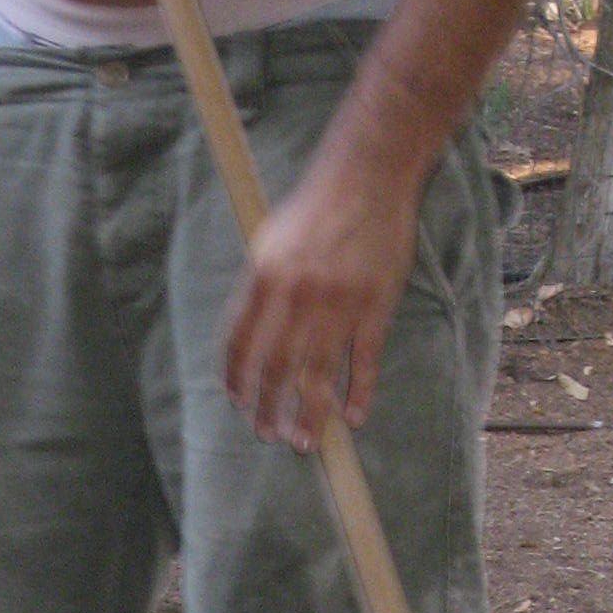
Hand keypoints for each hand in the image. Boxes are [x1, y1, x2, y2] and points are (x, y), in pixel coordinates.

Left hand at [224, 138, 422, 450]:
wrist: (371, 171)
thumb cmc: (317, 204)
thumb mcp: (270, 238)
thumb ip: (258, 288)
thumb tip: (247, 340)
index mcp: (265, 276)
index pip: (240, 344)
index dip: (236, 379)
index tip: (238, 402)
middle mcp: (299, 294)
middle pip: (276, 368)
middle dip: (269, 408)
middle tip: (268, 433)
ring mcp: (340, 301)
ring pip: (319, 374)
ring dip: (310, 415)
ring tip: (304, 442)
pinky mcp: (376, 303)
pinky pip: (365, 360)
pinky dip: (359, 393)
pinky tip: (353, 418)